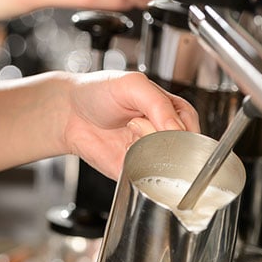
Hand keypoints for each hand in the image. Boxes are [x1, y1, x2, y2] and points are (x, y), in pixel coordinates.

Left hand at [62, 70, 199, 178]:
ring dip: (143, 148)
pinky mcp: (134, 171)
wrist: (69, 112)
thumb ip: (160, 104)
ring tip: (127, 131)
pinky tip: (123, 148)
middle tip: (134, 122)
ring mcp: (150, 154)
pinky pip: (144, 177)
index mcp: (173, 112)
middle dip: (157, 136)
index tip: (156, 118)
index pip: (192, 128)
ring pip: (162, 164)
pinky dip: (134, 164)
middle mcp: (165, 135)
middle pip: (179, 149)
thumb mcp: (133, 85)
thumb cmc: (99, 92)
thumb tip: (178, 130)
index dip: (177, 127)